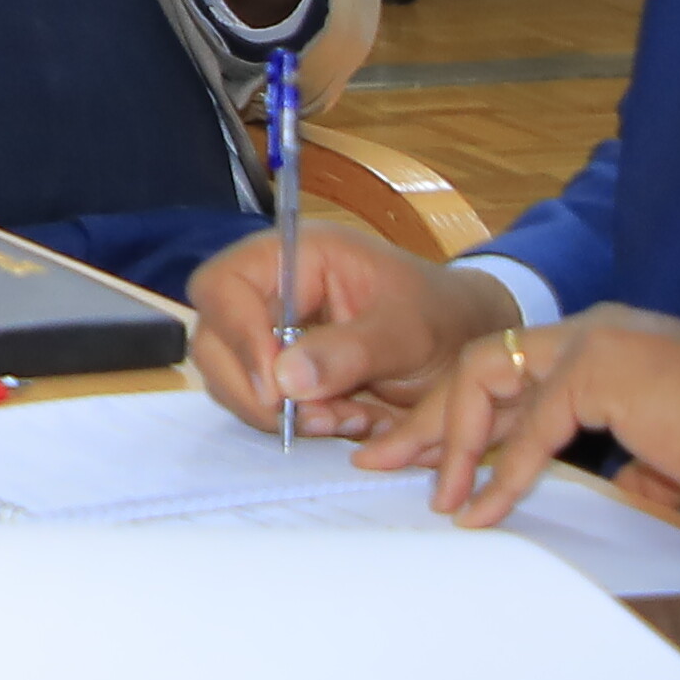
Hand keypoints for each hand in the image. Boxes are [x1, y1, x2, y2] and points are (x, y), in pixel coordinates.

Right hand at [188, 212, 512, 442]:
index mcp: (295, 256)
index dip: (237, 336)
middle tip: (314, 419)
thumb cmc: (443, 319)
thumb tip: (284, 379)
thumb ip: (350, 352)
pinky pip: (258, 403)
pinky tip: (346, 419)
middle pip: (212, 339)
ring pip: (229, 379)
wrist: (467, 346)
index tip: (277, 389)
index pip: (223, 285)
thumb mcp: (408, 333)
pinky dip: (296, 424)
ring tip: (347, 417)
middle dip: (256, 390)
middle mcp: (269, 290)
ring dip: (281, 413)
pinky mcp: (277, 369)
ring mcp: (267, 331)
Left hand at [391, 302, 679, 525]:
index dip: (463, 417)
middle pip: (479, 364)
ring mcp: (599, 342)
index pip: (511, 370)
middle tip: (384, 463)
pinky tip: (485, 508)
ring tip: (436, 494)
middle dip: (427, 417)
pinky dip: (502, 470)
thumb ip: (636, 462)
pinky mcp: (605, 370)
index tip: (427, 462)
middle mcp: (597, 331)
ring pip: (485, 377)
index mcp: (611, 344)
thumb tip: (618, 488)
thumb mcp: (677, 459)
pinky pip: (531, 424)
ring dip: (450, 438)